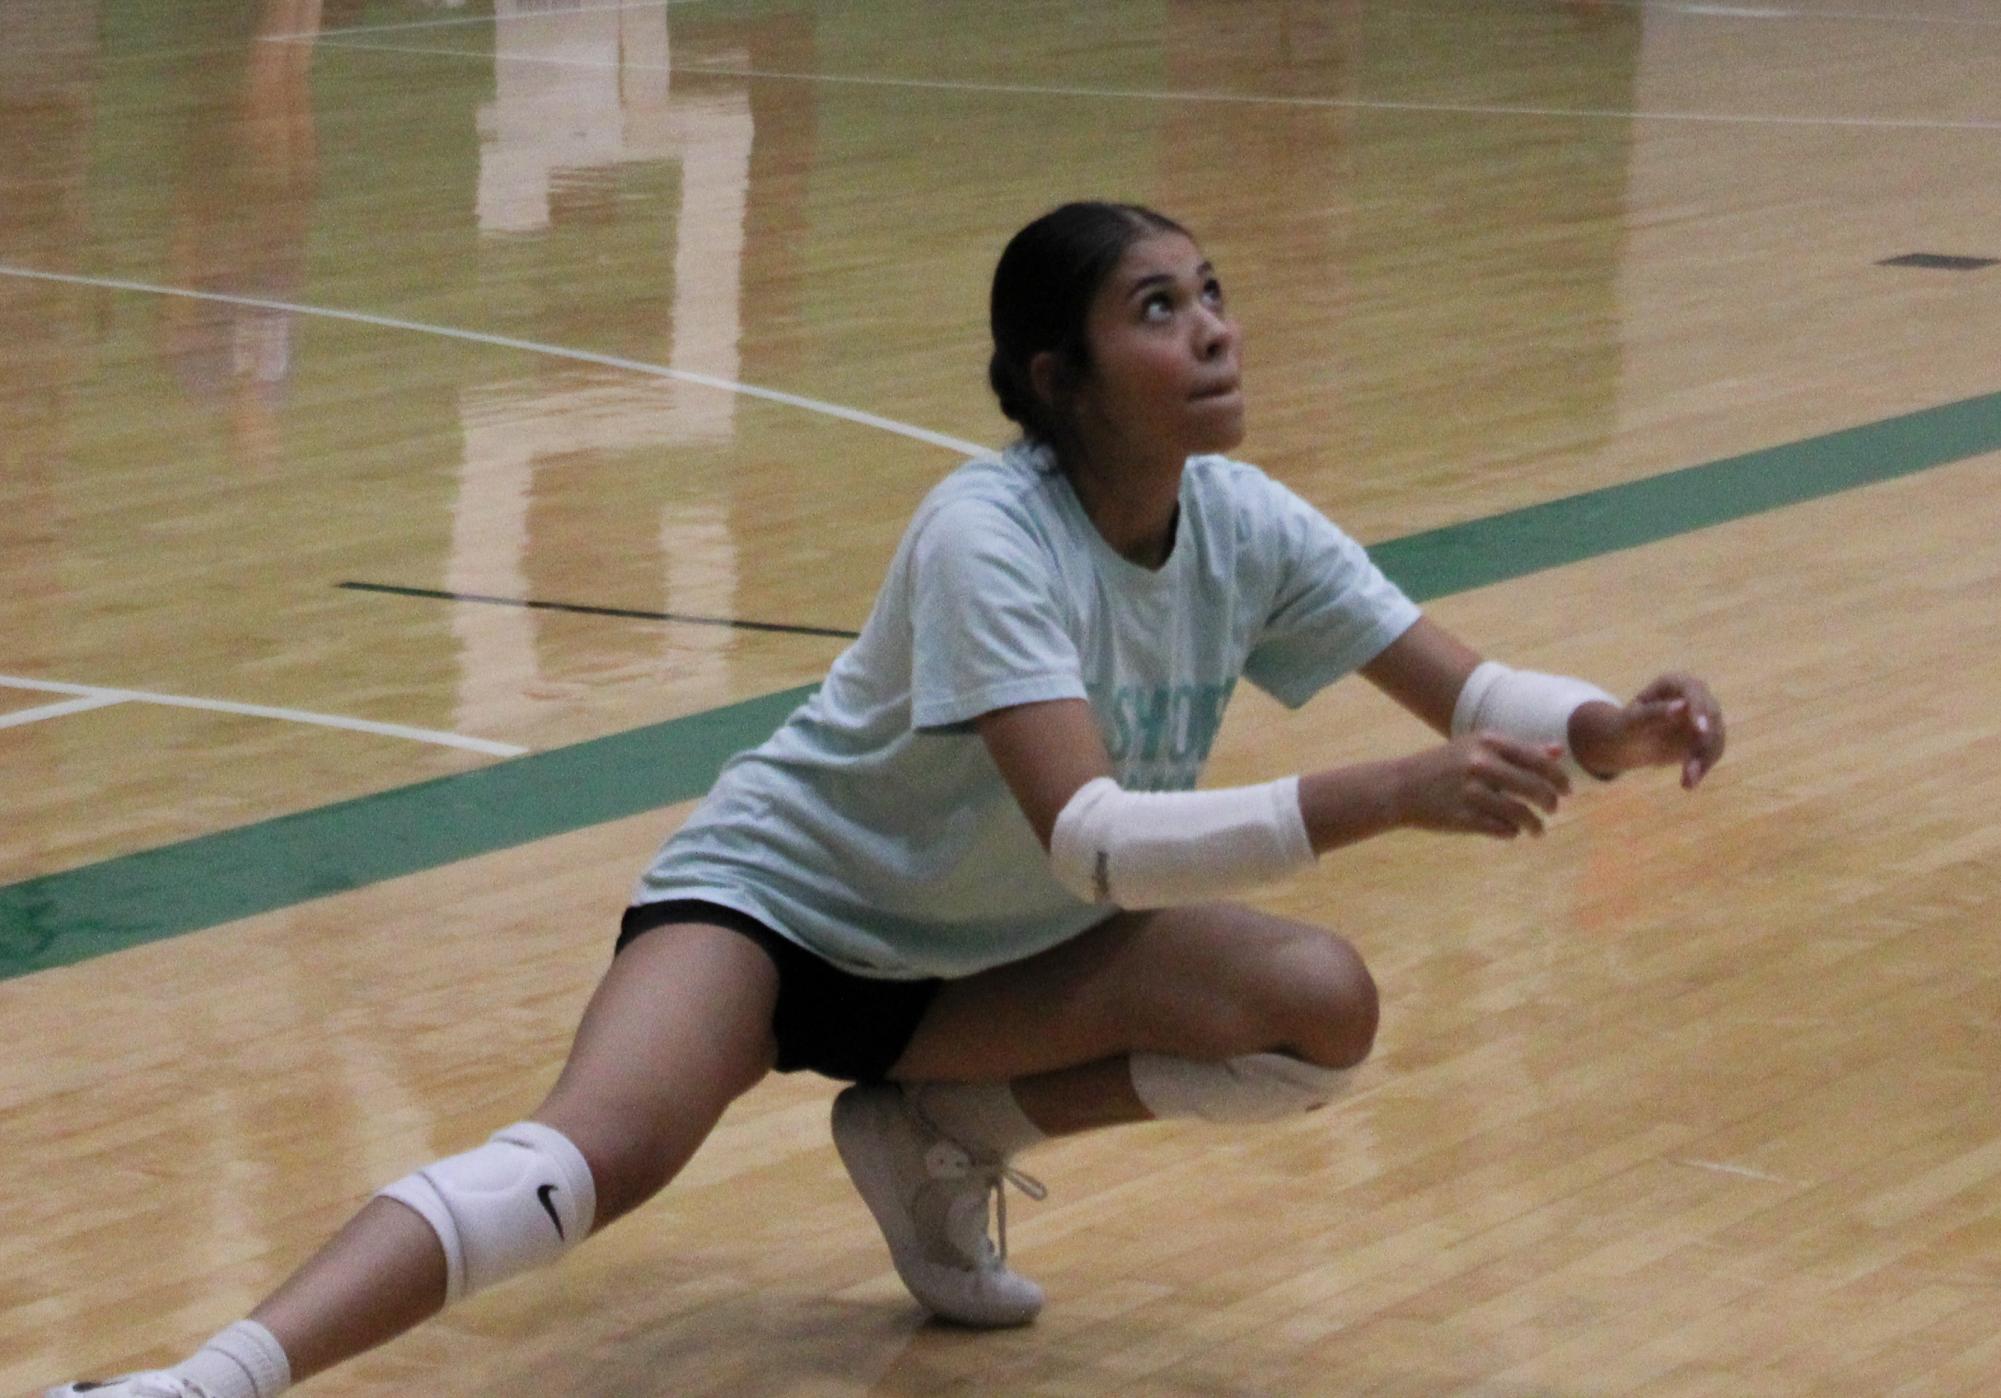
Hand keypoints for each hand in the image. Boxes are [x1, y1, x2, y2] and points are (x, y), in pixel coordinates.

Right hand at [1392, 733, 1572, 839]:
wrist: (1401, 787)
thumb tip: (1558, 751)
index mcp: (1488, 742)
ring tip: (1537, 830)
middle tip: (1553, 809)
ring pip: (1521, 814)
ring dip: (1535, 825)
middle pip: (1535, 788)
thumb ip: (1519, 749)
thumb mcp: (1478, 747)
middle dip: (1551, 803)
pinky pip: (1502, 830)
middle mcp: (1480, 764)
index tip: (1566, 790)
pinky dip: (1512, 832)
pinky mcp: (1463, 818)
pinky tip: (1511, 831)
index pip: (1539, 761)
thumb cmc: (1446, 765)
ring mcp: (1471, 792)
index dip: (1559, 778)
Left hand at [1569, 672, 1725, 788]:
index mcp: (1675, 683)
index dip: (1699, 709)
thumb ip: (1653, 713)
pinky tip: (1688, 783)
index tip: (1700, 729)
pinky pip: (1712, 752)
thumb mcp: (1632, 722)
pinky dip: (1703, 768)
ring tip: (1687, 782)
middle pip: (1711, 716)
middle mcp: (1695, 696)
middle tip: (1692, 767)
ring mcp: (1705, 717)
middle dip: (1704, 742)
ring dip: (1704, 761)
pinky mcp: (1707, 737)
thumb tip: (1680, 706)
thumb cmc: (1625, 726)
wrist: (1628, 743)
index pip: (1694, 691)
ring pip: (1715, 737)